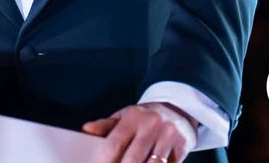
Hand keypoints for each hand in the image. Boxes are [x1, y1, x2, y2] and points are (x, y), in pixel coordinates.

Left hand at [82, 102, 196, 162]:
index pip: (114, 144)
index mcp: (133, 117)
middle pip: (132, 159)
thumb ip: (105, 126)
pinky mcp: (181, 148)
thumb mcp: (125, 116)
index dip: (104, 162)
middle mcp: (151, 125)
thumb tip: (86, 129)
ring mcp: (167, 137)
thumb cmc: (144, 118)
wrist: (177, 111)